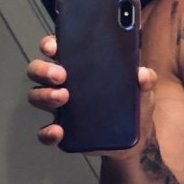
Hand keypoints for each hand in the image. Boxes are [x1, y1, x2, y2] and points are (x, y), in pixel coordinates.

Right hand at [26, 34, 156, 154]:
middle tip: (61, 74)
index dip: (50, 44)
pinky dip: (47, 132)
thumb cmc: (133, 106)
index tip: (54, 46)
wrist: (135, 139)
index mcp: (81, 66)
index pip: (58, 48)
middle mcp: (65, 84)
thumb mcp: (143, 90)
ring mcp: (61, 107)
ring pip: (38, 95)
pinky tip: (58, 131)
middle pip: (39, 70)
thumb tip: (143, 74)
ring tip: (64, 97)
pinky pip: (46, 131)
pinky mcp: (63, 130)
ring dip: (45, 95)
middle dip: (44, 69)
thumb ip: (146, 79)